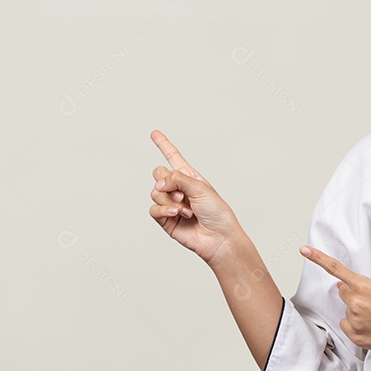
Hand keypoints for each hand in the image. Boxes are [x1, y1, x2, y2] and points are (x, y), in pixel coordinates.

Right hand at [148, 129, 241, 264]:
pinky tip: (177, 213)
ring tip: (186, 209)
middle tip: (181, 193)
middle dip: (166, 180)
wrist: (218, 237)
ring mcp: (170, 203)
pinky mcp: (165, 219)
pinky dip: (164, 210)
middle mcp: (178, 188)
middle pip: (158, 173)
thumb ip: (178, 179)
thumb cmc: (216, 212)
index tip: (154, 133)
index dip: (164, 145)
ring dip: (170, 200)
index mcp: (190, 177)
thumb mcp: (200, 188)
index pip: (173, 157)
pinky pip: (153, 209)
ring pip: (155, 191)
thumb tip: (158, 183)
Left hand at [300, 244, 370, 356]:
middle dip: (355, 296)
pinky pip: (348, 326)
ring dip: (359, 313)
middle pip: (344, 294)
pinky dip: (357, 327)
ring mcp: (355, 321)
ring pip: (347, 312)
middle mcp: (356, 303)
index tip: (304, 250)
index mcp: (365, 287)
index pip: (337, 270)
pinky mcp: (356, 337)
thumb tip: (341, 287)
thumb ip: (361, 287)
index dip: (318, 258)